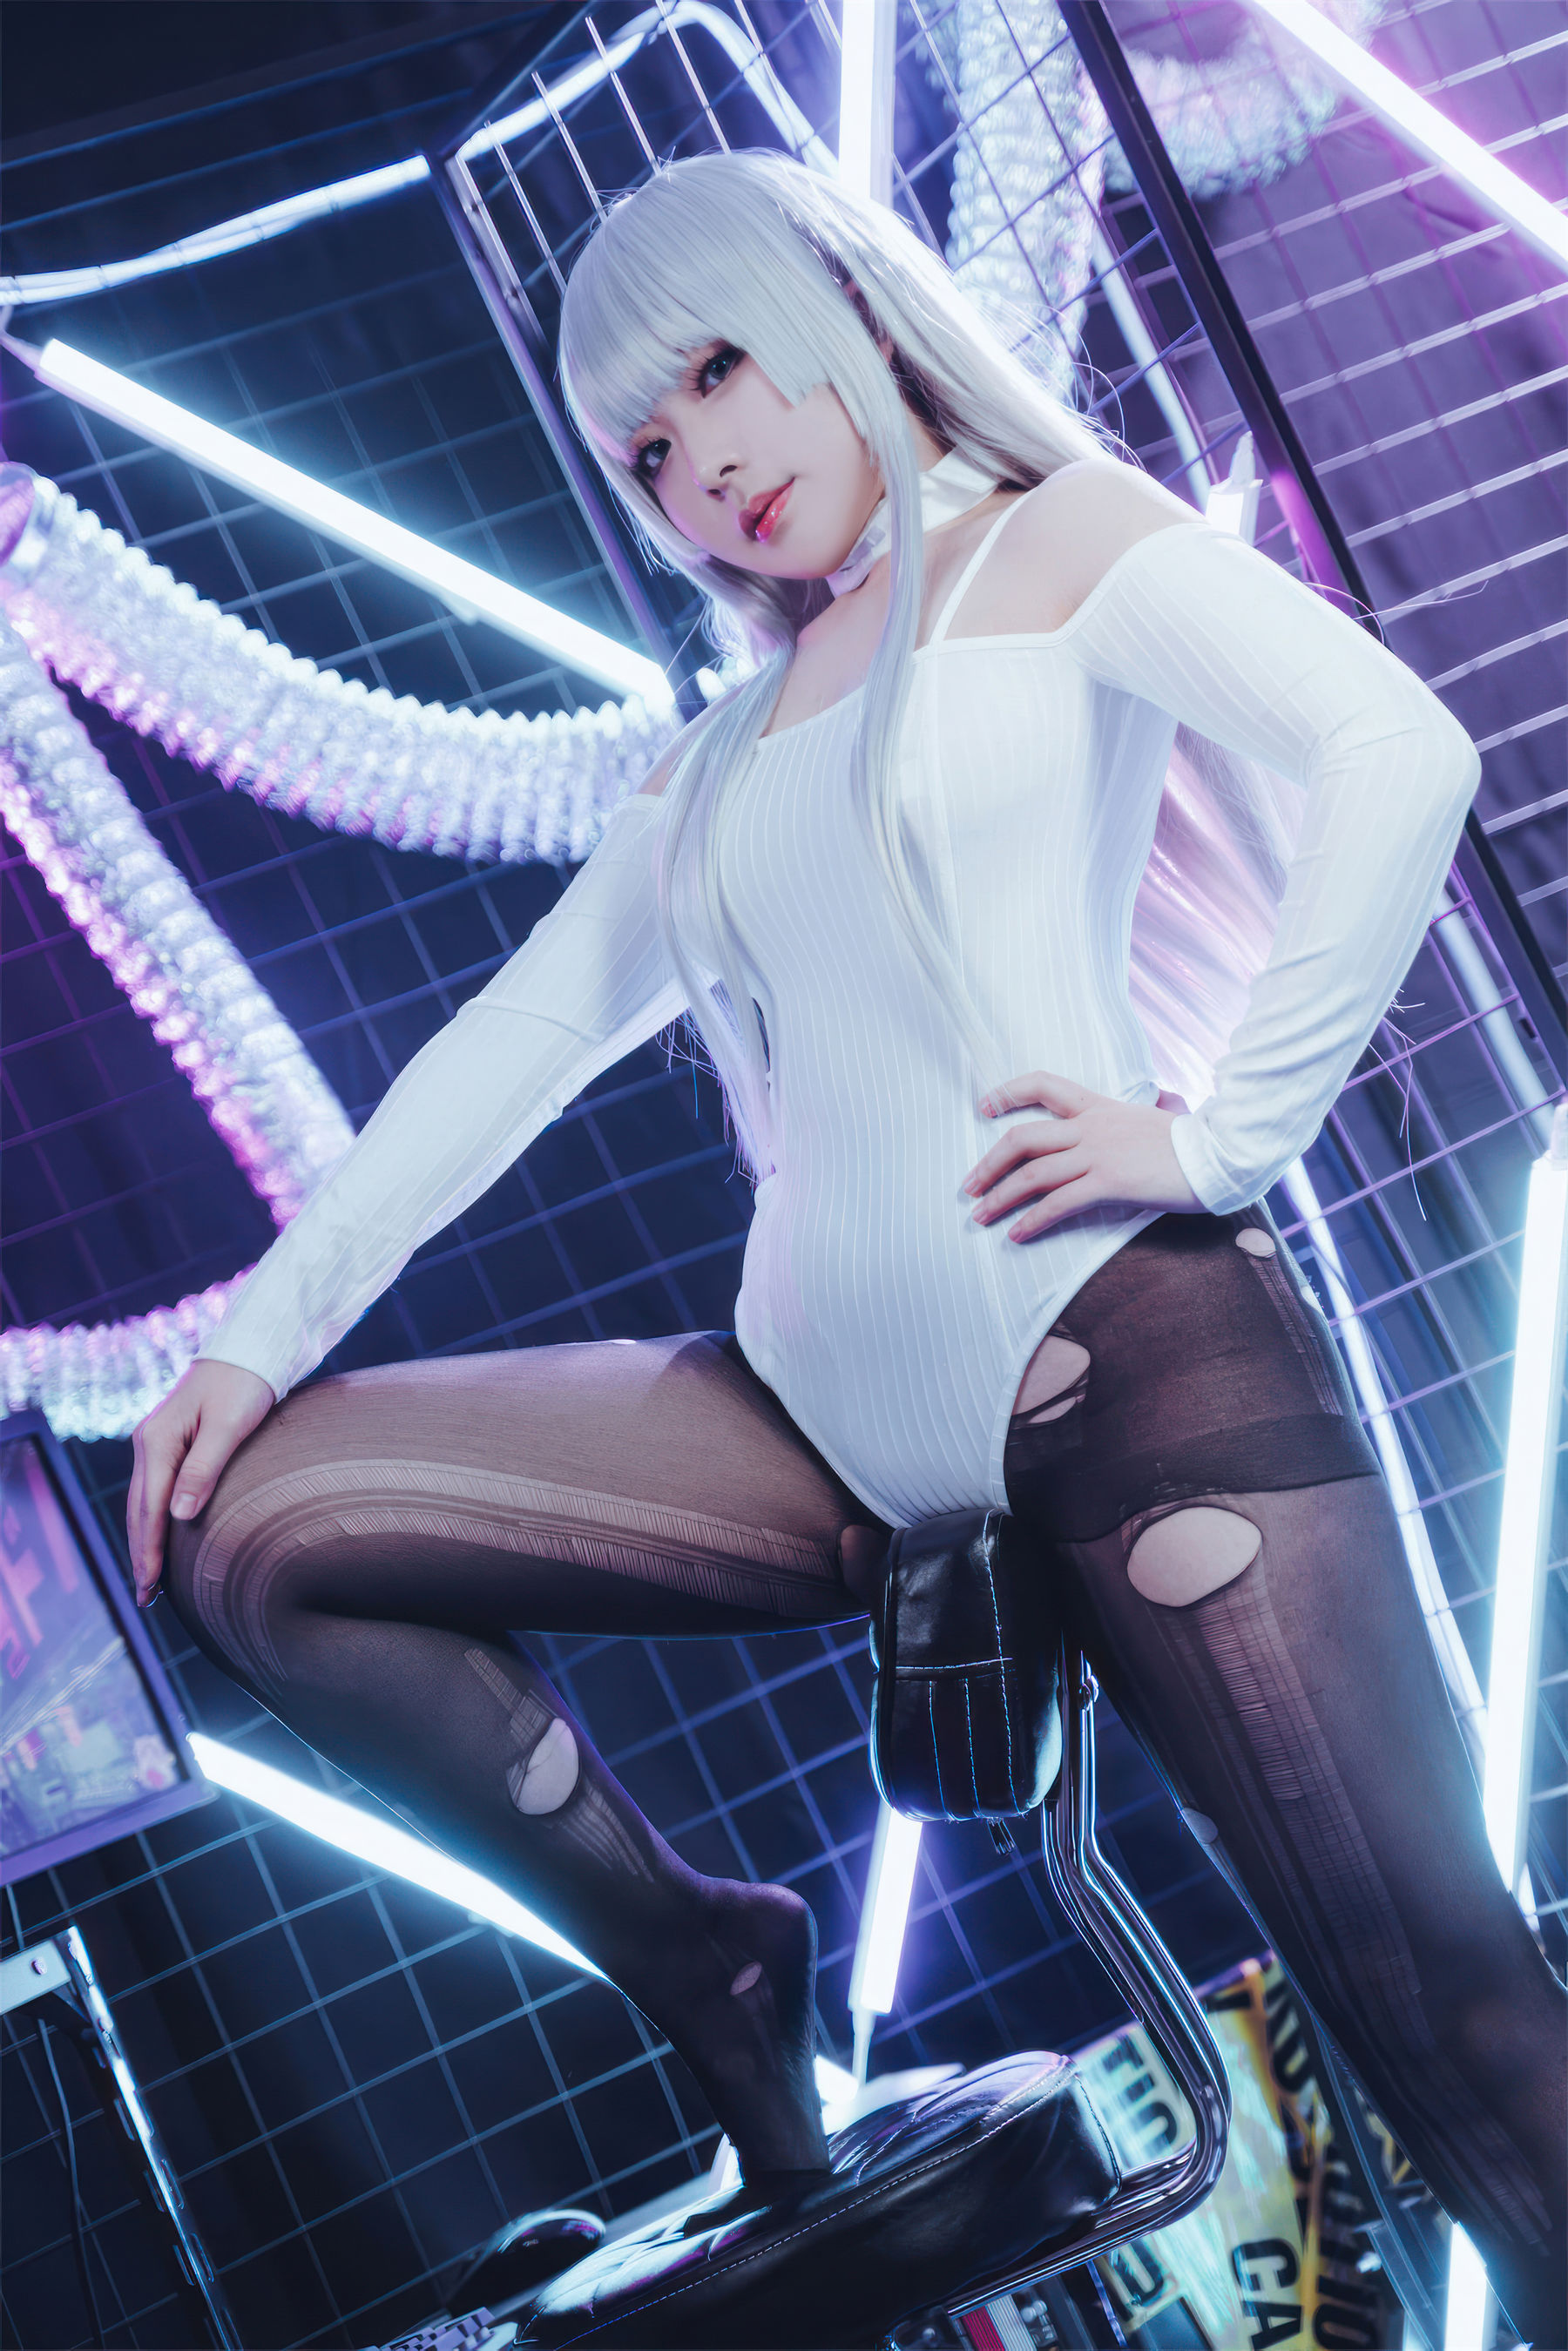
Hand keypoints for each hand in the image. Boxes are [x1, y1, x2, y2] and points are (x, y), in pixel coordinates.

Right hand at [127, 1360, 274, 1605]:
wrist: (248, 1350)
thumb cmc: (245, 1385)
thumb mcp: (228, 1426)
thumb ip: (203, 1469)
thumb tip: (179, 1515)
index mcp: (158, 1441)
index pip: (150, 1508)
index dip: (148, 1550)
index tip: (148, 1587)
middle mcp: (149, 1442)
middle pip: (139, 1510)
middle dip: (140, 1554)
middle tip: (144, 1598)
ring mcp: (157, 1441)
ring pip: (144, 1501)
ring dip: (144, 1539)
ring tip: (149, 1578)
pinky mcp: (170, 1441)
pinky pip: (155, 1489)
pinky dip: (155, 1518)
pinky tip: (162, 1536)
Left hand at [963, 1071, 1199, 1240]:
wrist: (1222, 1152)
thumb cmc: (1192, 1141)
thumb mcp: (1155, 1117)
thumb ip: (1134, 1116)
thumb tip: (1152, 1107)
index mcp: (1099, 1105)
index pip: (1044, 1084)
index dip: (1008, 1092)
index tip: (985, 1107)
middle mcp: (1092, 1126)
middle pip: (1023, 1138)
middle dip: (989, 1164)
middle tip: (969, 1187)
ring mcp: (1099, 1154)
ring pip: (1034, 1174)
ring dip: (1001, 1197)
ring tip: (981, 1216)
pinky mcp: (1111, 1183)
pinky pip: (1060, 1203)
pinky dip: (1033, 1220)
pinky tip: (1018, 1235)